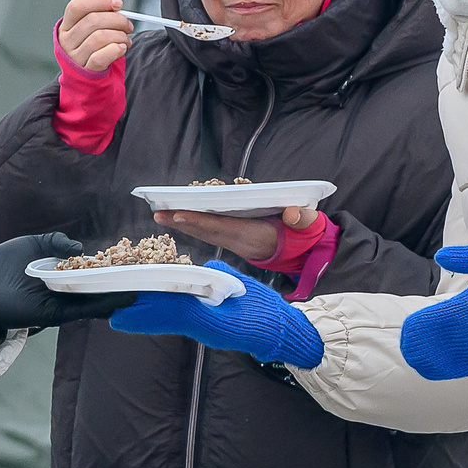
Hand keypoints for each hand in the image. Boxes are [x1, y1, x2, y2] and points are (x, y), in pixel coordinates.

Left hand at [0, 233, 136, 334]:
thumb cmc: (6, 262)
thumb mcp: (35, 243)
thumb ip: (58, 242)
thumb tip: (81, 250)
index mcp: (64, 272)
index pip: (94, 269)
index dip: (114, 266)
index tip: (135, 261)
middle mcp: (68, 288)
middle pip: (101, 285)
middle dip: (124, 281)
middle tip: (149, 276)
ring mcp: (65, 302)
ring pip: (99, 299)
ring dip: (120, 294)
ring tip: (145, 287)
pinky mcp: (57, 314)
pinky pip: (85, 309)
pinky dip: (104, 304)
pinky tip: (122, 297)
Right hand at [58, 0, 133, 73]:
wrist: (87, 76)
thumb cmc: (91, 46)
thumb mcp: (88, 26)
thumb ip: (92, 9)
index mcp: (66, 24)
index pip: (77, 6)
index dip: (99, 1)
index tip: (118, 3)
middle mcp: (67, 39)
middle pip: (92, 20)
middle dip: (117, 20)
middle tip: (128, 25)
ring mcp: (75, 56)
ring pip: (100, 37)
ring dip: (120, 36)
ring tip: (127, 39)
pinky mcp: (86, 69)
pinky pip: (101, 56)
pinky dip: (116, 49)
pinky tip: (122, 48)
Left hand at [108, 264, 324, 367]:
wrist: (281, 332)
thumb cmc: (265, 311)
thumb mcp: (241, 287)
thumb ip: (218, 277)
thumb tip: (199, 270)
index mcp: (206, 319)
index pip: (165, 314)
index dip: (140, 313)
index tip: (118, 314)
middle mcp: (199, 327)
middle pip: (160, 318)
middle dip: (137, 313)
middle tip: (113, 307)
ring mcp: (202, 330)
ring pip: (166, 320)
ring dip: (146, 313)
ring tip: (125, 306)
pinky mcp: (207, 328)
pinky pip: (178, 321)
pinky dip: (162, 314)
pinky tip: (152, 307)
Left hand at [152, 204, 317, 265]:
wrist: (305, 254)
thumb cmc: (305, 236)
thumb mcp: (309, 227)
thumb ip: (303, 220)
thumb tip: (293, 214)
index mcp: (256, 237)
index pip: (224, 228)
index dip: (201, 222)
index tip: (179, 215)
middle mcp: (242, 243)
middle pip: (208, 233)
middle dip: (183, 224)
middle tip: (158, 214)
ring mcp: (238, 244)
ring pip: (206, 234)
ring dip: (184, 226)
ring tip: (161, 215)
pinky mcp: (236, 242)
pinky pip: (211, 234)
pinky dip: (195, 227)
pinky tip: (180, 219)